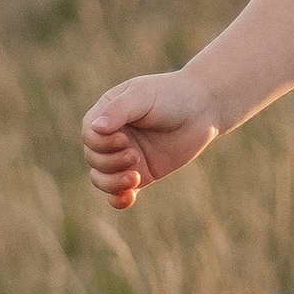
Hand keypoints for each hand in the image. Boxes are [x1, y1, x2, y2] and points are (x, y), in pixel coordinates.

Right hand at [81, 72, 217, 211]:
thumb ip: (119, 110)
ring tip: (136, 178)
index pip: (89, 135)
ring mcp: (125, 156)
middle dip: (110, 162)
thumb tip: (95, 128)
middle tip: (135, 155)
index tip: (125, 140)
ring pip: (102, 179)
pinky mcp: (142, 173)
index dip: (101, 143)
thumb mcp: (143, 96)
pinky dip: (119, 199)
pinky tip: (130, 197)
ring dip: (113, 183)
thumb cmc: (171, 94)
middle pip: (94, 159)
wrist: (204, 108)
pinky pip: (120, 193)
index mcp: (107, 114)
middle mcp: (112, 136)